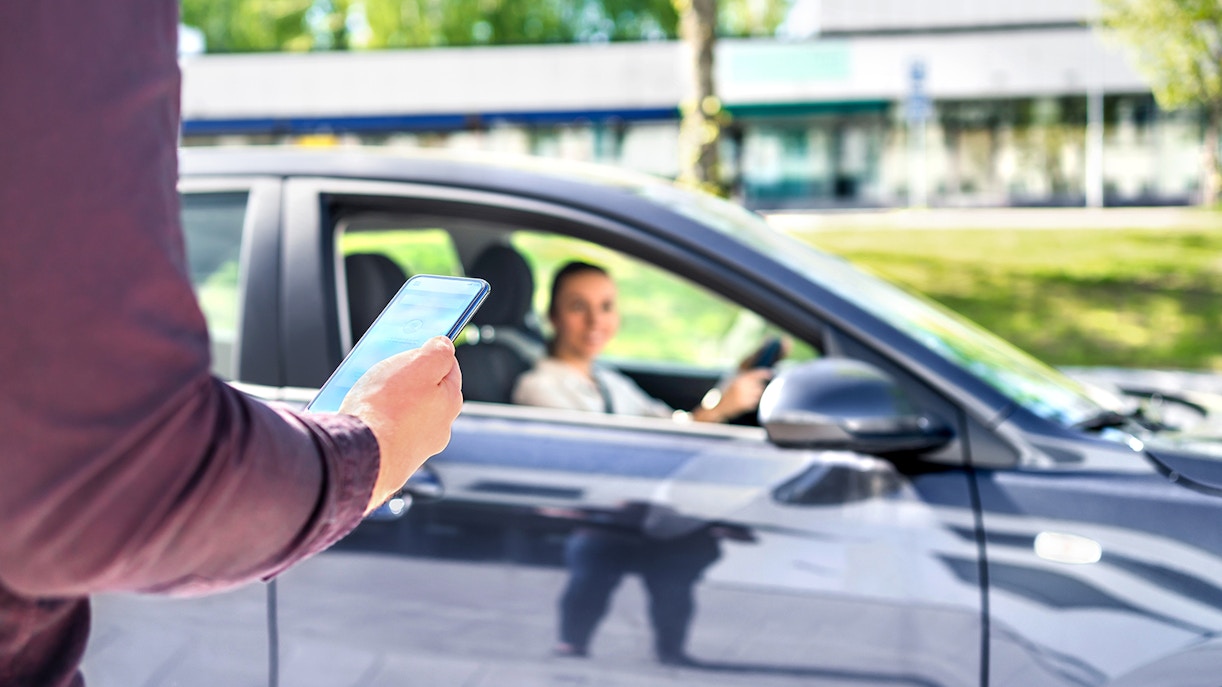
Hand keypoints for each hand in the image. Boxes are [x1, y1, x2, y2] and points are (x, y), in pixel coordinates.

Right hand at [339, 337, 462, 513]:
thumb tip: (445, 345)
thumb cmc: (387, 408)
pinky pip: (387, 433)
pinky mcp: (394, 461)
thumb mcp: (419, 363)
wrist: (359, 455)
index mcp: (450, 402)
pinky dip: (377, 424)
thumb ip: (438, 351)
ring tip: (366, 396)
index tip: (413, 350)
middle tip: (385, 373)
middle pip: (425, 393)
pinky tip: (362, 420)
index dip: (429, 355)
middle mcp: (439, 428)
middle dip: (406, 381)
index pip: (448, 369)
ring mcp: (417, 448)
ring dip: (389, 403)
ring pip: (405, 415)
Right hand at [693, 367, 771, 422]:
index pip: (755, 374)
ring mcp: (744, 396)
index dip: (764, 373)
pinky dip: (751, 403)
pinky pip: (754, 402)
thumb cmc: (723, 393)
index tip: (770, 373)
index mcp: (739, 379)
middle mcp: (743, 387)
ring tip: (744, 397)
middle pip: (759, 385)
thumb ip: (742, 378)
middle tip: (750, 390)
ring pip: (758, 394)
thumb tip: (755, 375)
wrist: (716, 407)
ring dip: (754, 395)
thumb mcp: (731, 382)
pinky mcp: (745, 405)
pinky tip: (743, 403)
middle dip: (757, 387)